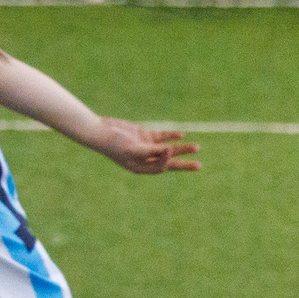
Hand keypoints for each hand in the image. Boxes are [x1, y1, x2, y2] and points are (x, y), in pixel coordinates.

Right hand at [83, 118, 201, 174]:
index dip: (168, 160)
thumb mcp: (133, 149)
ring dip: (181, 148)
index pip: (161, 167)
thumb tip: (171, 151)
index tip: (169, 149)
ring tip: (197, 147)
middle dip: (184, 163)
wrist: (99, 130)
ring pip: (167, 149)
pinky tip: (182, 135)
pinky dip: (171, 136)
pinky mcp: (143, 136)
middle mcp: (144, 159)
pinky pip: (161, 137)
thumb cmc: (114, 143)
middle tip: (199, 166)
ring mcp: (145, 147)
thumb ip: (152, 150)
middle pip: (168, 163)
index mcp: (140, 168)